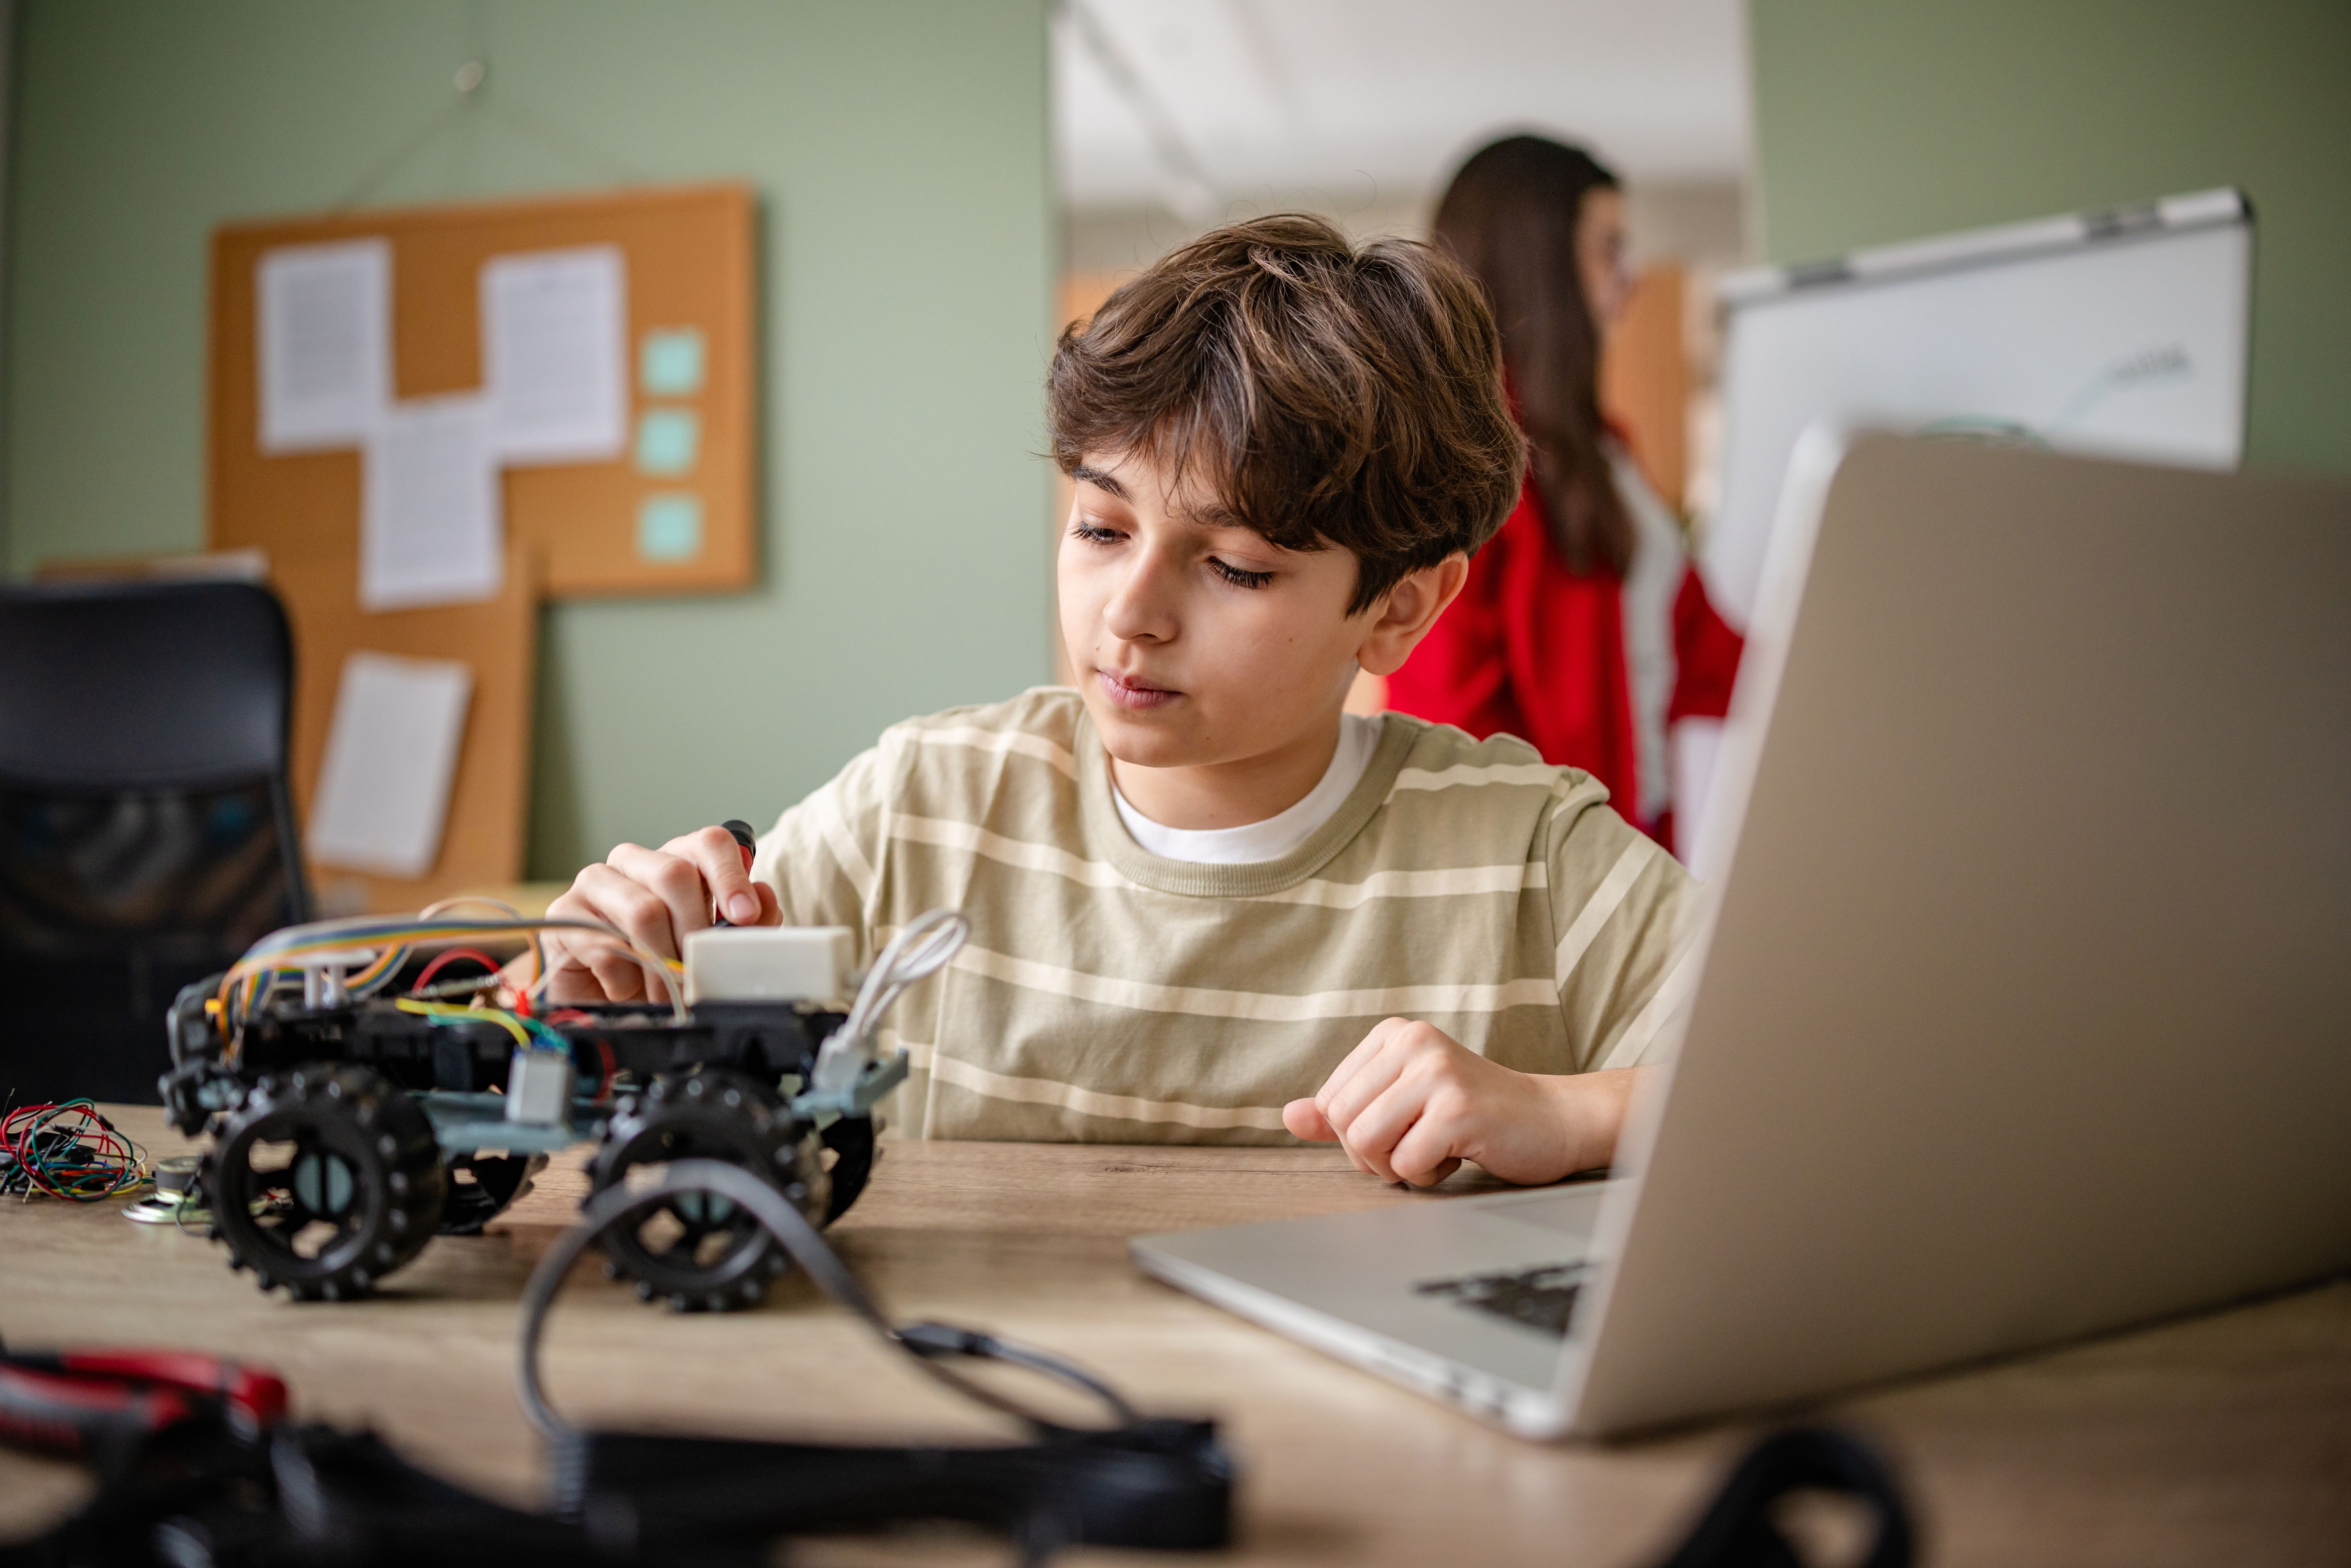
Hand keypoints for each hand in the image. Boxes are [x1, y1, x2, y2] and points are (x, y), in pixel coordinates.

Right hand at [529, 825, 780, 1002]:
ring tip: (668, 993)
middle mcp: (635, 862)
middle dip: (696, 931)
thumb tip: (763, 898)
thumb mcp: (711, 948)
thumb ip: (746, 923)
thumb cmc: (660, 967)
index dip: (731, 876)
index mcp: (676, 860)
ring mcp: (595, 883)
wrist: (601, 1000)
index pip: (709, 843)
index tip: (746, 916)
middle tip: (701, 972)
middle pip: (675, 874)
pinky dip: (626, 977)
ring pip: (643, 911)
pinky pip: (604, 944)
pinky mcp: (565, 914)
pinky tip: (628, 989)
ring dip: (663, 962)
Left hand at [1282, 1019, 1637, 1187]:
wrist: (1551, 1120)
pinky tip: (1458, 1156)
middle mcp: (1412, 1042)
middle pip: (1341, 1121)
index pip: (1329, 1100)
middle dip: (1372, 1154)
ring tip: (1434, 1150)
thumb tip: (1289, 1116)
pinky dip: (1427, 1175)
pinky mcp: (1458, 1108)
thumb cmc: (1473, 1115)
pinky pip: (1406, 1164)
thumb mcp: (1402, 1103)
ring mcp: (1436, 1073)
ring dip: (1396, 1166)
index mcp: (1393, 1034)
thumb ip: (1344, 1108)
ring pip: (1365, 1142)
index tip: (1399, 1129)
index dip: (1355, 1134)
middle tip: (1415, 1147)